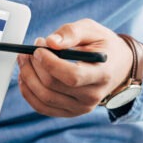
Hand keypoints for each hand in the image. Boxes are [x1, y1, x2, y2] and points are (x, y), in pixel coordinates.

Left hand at [17, 19, 135, 116]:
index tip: (38, 49)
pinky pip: (42, 107)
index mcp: (102, 75)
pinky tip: (25, 77)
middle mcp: (92, 96)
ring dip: (27, 78)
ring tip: (25, 60)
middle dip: (34, 66)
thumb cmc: (102, 45)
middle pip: (53, 87)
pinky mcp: (70, 112)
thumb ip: (71, 32)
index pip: (72, 76)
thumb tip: (50, 42)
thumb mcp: (92, 30)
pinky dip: (28, 92)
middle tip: (28, 50)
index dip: (50, 63)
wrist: (117, 67)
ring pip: (44, 98)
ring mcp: (81, 108)